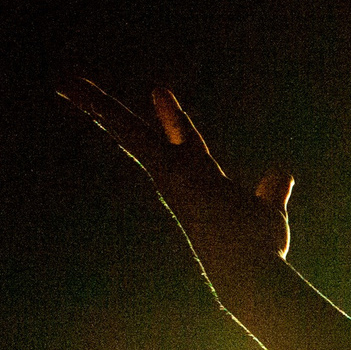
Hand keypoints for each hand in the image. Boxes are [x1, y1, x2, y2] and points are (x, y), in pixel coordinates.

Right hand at [59, 79, 292, 289]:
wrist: (248, 269)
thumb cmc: (258, 249)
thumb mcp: (270, 212)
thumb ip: (272, 192)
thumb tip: (281, 175)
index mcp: (202, 178)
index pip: (184, 138)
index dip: (172, 116)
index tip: (160, 91)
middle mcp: (178, 175)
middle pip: (142, 134)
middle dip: (116, 113)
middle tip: (86, 89)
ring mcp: (167, 173)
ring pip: (127, 131)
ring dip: (97, 105)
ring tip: (68, 81)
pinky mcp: (161, 169)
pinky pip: (129, 134)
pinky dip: (105, 114)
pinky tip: (80, 92)